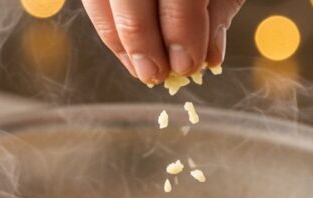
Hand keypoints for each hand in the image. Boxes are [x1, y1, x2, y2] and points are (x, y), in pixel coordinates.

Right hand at [82, 0, 244, 83]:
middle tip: (157, 75)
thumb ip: (219, 11)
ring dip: (118, 40)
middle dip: (141, 40)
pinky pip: (93, 0)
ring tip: (143, 70)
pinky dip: (108, 27)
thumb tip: (208, 60)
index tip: (189, 66)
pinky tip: (128, 51)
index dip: (182, 32)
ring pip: (99, 0)